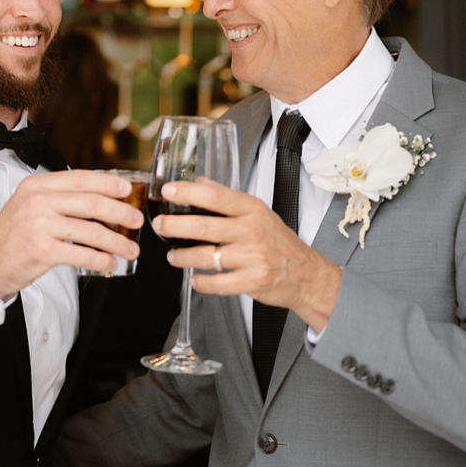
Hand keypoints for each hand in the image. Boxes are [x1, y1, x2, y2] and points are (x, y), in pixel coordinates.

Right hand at [0, 170, 143, 298]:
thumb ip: (61, 197)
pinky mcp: (43, 250)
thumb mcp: (32, 204)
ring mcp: (40, 226)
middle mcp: (39, 202)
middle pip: (92, 203)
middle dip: (121, 213)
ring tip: (130, 248)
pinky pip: (82, 254)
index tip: (128, 190)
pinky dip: (101, 260)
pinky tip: (110, 263)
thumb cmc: (14, 234)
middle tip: (137, 220)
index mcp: (38, 186)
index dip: (109, 184)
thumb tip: (103, 196)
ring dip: (117, 242)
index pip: (81, 179)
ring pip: (92, 231)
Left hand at [155, 181, 341, 330]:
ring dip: (182, 257)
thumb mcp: (258, 212)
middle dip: (174, 225)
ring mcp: (252, 257)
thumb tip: (200, 183)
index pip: (215, 197)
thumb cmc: (279, 242)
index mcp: (252, 210)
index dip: (188, 193)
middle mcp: (252, 231)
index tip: (168, 191)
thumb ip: (228, 197)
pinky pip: (216, 283)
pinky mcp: (251, 280)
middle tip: (160, 224)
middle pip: (204, 226)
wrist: (304, 273)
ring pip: (205, 257)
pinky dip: (200, 283)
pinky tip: (195, 279)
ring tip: (174, 255)